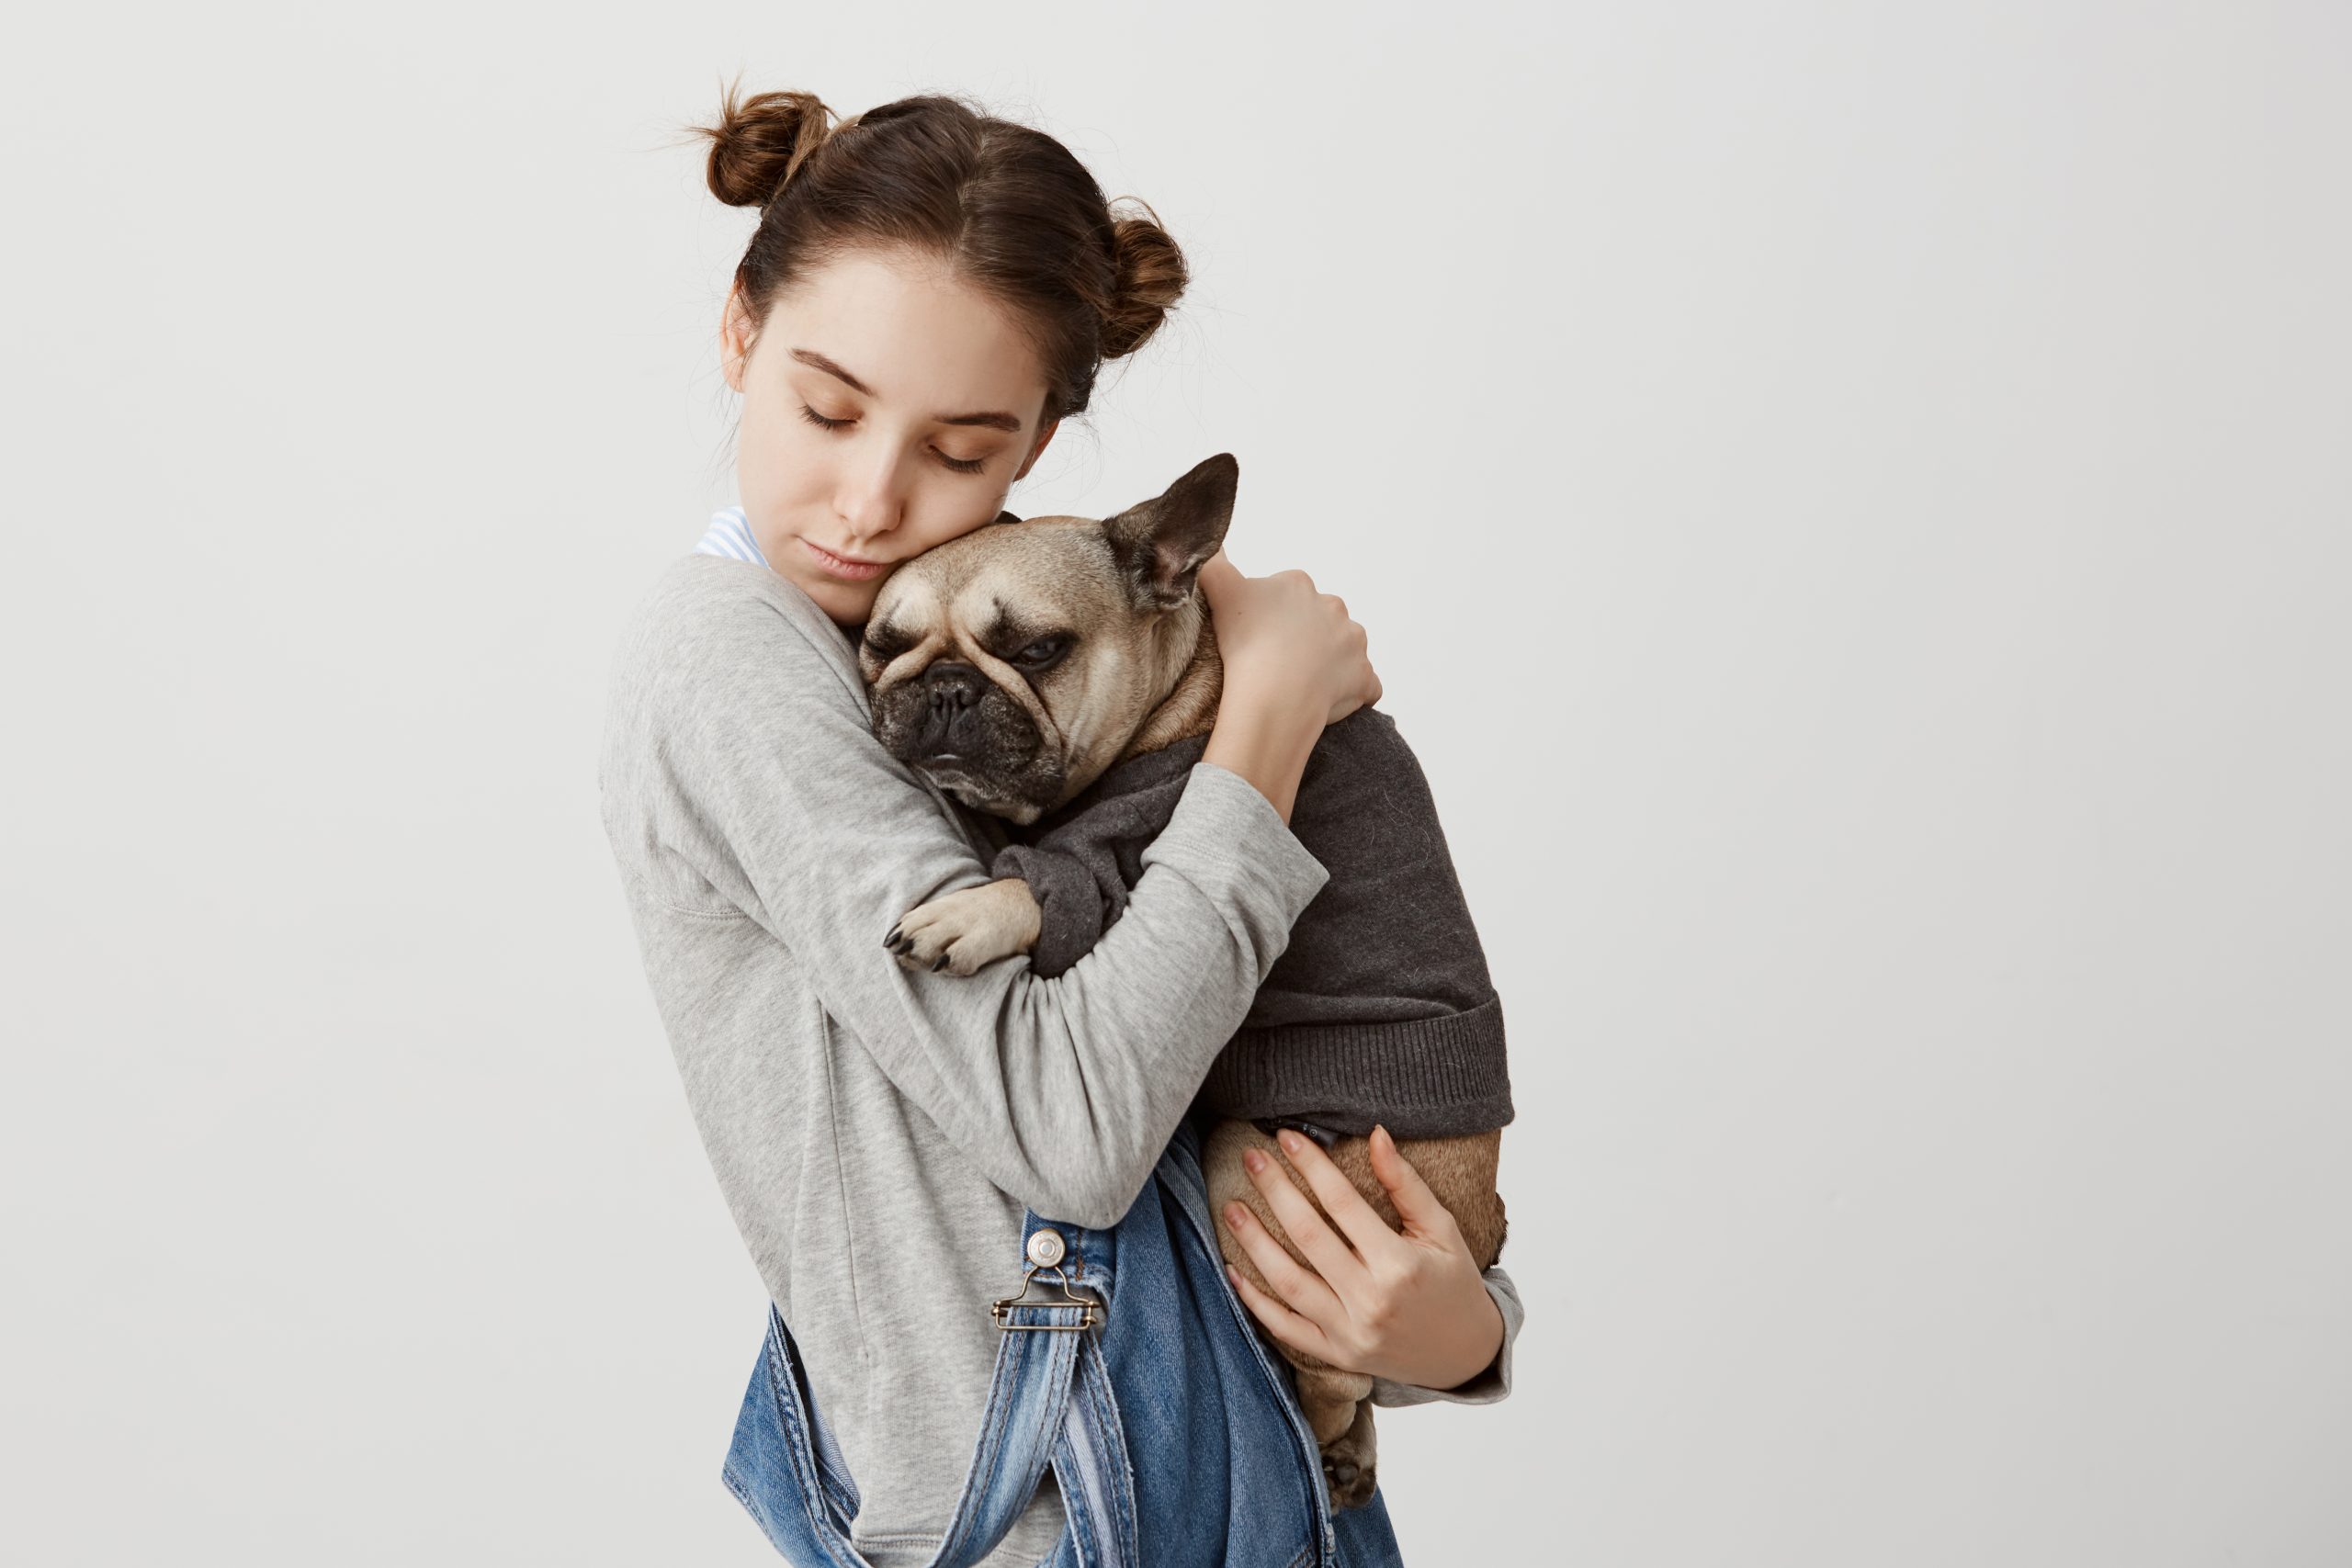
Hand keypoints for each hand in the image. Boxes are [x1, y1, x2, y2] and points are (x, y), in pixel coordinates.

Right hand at [1196, 551, 1380, 725]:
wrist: (1273, 695)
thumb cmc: (1245, 643)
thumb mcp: (1219, 588)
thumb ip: (1213, 564)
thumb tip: (1210, 542)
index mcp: (1300, 585)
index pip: (1286, 594)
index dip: (1269, 615)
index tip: (1255, 635)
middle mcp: (1334, 607)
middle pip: (1317, 619)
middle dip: (1302, 636)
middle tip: (1275, 659)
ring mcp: (1353, 643)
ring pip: (1343, 648)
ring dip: (1329, 661)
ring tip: (1300, 681)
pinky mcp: (1364, 677)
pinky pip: (1364, 684)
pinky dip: (1352, 691)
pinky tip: (1330, 700)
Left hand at [1220, 1125, 1503, 1391]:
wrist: (1465, 1355)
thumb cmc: (1453, 1282)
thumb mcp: (1442, 1229)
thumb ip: (1405, 1184)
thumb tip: (1375, 1134)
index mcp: (1400, 1264)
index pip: (1343, 1203)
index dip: (1312, 1166)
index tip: (1287, 1137)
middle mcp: (1371, 1300)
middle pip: (1308, 1236)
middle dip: (1275, 1191)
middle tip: (1250, 1159)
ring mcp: (1350, 1332)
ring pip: (1287, 1283)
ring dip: (1253, 1243)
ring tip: (1231, 1208)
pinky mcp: (1336, 1355)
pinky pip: (1285, 1328)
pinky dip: (1255, 1302)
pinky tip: (1232, 1270)